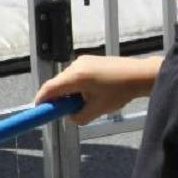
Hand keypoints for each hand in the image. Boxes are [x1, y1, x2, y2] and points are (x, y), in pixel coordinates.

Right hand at [34, 56, 151, 124]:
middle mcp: (76, 66)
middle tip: (65, 112)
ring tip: (86, 103)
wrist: (139, 75)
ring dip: (69, 93)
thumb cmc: (120, 90)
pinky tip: (91, 94)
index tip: (38, 110)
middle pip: (57, 84)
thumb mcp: (96, 110)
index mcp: (76, 77)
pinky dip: (76, 86)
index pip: (49, 89)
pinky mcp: (89, 60)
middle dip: (58, 99)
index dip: (41, 101)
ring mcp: (83, 61)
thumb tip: (70, 116)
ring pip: (66, 80)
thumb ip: (78, 116)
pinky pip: (75, 75)